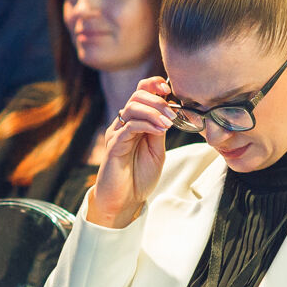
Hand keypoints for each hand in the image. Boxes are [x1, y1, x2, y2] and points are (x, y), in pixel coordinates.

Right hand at [87, 77, 175, 227]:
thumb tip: (169, 112)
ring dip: (154, 111)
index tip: (169, 88)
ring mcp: (116, 134)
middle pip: (136, 95)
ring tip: (168, 122)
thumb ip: (160, 131)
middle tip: (172, 113)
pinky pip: (129, 127)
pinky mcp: (114, 146)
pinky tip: (160, 130)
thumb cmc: (139, 177)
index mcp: (134, 123)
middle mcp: (123, 124)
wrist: (124, 202)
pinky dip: (146, 124)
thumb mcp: (157, 151)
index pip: (140, 93)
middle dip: (157, 100)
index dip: (154, 85)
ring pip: (131, 108)